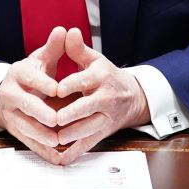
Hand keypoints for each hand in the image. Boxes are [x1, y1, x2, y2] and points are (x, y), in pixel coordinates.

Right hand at [0, 26, 68, 163]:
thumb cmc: (30, 76)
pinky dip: (42, 150)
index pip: (29, 77)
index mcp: (18, 74)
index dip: (43, 83)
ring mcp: (11, 114)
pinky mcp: (15, 131)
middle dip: (40, 112)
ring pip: (24, 126)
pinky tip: (57, 156)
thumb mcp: (40, 60)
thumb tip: (63, 30)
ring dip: (41, 135)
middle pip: (23, 104)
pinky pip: (28, 142)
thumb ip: (54, 48)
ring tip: (58, 140)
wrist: (5, 94)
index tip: (57, 88)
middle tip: (56, 119)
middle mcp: (11, 94)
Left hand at [52, 27, 149, 164]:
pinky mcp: (104, 132)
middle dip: (72, 113)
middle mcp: (106, 98)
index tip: (57, 88)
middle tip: (55, 117)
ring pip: (90, 128)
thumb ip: (78, 49)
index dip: (71, 84)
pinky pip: (90, 144)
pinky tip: (61, 157)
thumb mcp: (94, 60)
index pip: (85, 81)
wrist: (133, 97)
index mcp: (102, 77)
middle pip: (89, 107)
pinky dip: (75, 152)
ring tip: (56, 137)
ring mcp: (106, 117)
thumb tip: (68, 31)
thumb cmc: (106, 76)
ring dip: (73, 135)